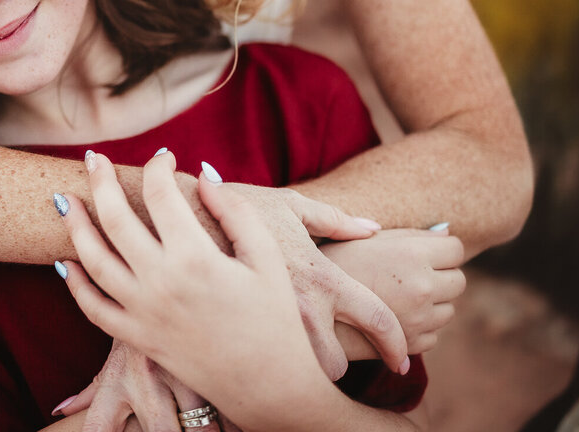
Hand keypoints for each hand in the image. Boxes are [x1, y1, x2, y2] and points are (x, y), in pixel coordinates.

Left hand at [57, 149, 338, 431]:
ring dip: (75, 225)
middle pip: (115, 218)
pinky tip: (64, 261)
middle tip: (93, 158)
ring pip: (93, 260)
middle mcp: (161, 282)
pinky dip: (73, 283)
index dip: (159, 168)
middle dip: (101, 180)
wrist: (268, 385)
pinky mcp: (136, 337)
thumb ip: (234, 211)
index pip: (162, 194)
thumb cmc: (275, 319)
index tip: (165, 157)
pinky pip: (93, 307)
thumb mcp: (265, 258)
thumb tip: (202, 175)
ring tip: (65, 200)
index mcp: (196, 257)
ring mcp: (142, 312)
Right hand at [227, 182, 408, 378]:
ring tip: (290, 355)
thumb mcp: (289, 205)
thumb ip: (334, 219)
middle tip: (330, 357)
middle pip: (337, 365)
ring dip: (299, 369)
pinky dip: (264, 364)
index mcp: (321, 277)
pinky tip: (256, 349)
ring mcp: (266, 326)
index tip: (400, 361)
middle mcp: (300, 308)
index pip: (377, 320)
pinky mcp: (233, 335)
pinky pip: (260, 369)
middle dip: (335, 366)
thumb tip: (373, 229)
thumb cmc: (238, 204)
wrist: (177, 214)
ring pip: (299, 374)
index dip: (395, 345)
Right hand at [322, 228, 465, 356]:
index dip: (442, 250)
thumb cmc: (329, 261)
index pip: (456, 249)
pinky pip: (433, 335)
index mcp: (410, 254)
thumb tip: (445, 232)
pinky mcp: (410, 345)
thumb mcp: (365, 237)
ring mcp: (417, 319)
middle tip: (412, 276)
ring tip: (397, 298)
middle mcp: (420, 286)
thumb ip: (409, 234)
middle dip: (440, 278)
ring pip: (448, 311)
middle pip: (458, 281)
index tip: (427, 254)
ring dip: (431, 305)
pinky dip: (418, 329)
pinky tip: (391, 318)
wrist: (299, 305)